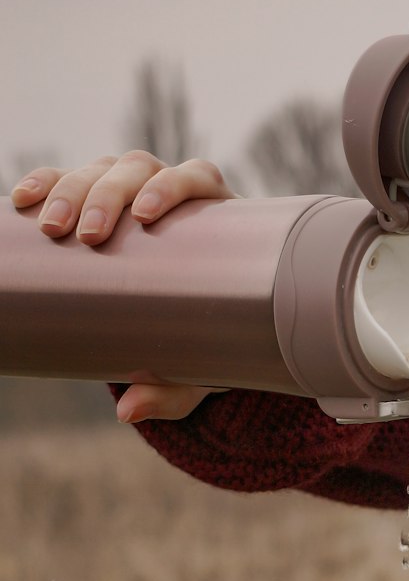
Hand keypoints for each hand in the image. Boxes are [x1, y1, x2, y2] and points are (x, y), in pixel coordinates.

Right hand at [10, 152, 234, 421]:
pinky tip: (23, 200)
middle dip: (108, 195)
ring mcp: (131, 190)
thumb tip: (128, 411)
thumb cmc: (209, 342)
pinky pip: (67, 179)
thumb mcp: (198, 369)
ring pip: (101, 169)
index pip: (197, 179)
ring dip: (71, 187)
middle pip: (139, 171)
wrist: (191, 327)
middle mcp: (171, 192)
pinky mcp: (96, 199)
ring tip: (50, 226)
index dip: (174, 187)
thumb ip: (171, 391)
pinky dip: (46, 183)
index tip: (146, 215)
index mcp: (213, 218)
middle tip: (86, 234)